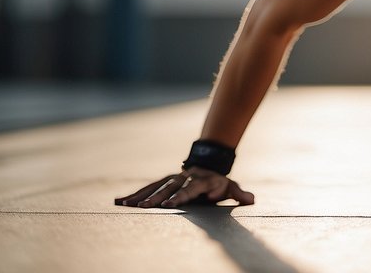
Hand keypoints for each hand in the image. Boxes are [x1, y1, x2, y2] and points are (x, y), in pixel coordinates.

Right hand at [114, 167, 254, 208]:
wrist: (209, 164)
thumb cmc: (219, 182)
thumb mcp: (231, 186)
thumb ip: (239, 194)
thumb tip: (251, 199)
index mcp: (200, 181)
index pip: (190, 189)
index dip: (180, 197)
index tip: (170, 205)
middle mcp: (184, 178)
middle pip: (169, 188)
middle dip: (156, 198)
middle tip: (143, 207)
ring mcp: (172, 179)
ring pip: (155, 187)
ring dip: (140, 196)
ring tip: (127, 205)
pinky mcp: (163, 181)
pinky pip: (146, 188)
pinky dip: (133, 194)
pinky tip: (119, 201)